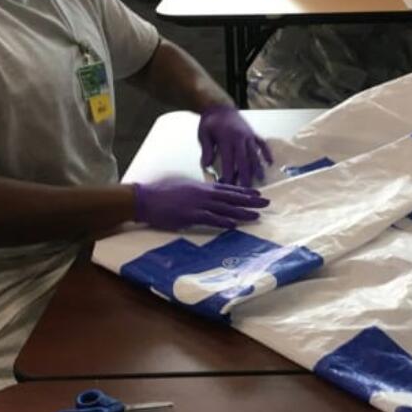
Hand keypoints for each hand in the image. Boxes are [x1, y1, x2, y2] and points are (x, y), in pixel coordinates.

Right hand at [133, 177, 267, 229]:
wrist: (145, 198)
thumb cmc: (161, 192)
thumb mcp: (183, 186)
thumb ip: (198, 191)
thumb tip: (207, 194)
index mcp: (202, 187)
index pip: (228, 189)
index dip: (244, 191)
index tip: (257, 193)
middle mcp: (204, 194)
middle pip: (232, 197)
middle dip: (250, 200)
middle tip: (266, 203)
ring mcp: (198, 204)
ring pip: (225, 208)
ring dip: (242, 212)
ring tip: (257, 215)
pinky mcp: (191, 215)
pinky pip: (211, 219)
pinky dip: (223, 222)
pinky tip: (235, 224)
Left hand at [198, 106, 272, 186]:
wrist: (219, 106)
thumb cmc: (210, 122)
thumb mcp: (204, 134)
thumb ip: (206, 149)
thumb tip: (206, 165)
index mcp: (227, 140)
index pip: (229, 162)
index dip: (228, 175)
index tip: (227, 186)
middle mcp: (240, 139)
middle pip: (244, 161)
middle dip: (245, 176)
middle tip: (246, 190)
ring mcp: (249, 136)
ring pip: (254, 154)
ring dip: (257, 168)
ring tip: (260, 180)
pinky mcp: (253, 133)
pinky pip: (262, 144)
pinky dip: (267, 153)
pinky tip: (270, 162)